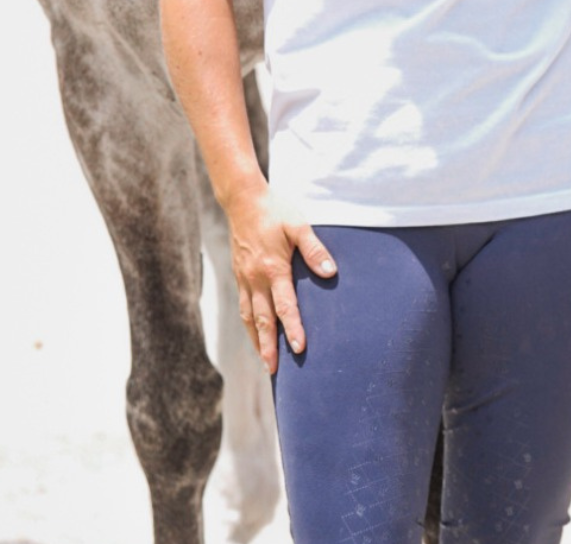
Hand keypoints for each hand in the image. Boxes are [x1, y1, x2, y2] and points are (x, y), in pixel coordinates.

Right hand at [226, 183, 336, 374]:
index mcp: (273, 268)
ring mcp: (245, 278)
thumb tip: (330, 272)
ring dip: (257, 340)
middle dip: (269, 346)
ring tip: (265, 362)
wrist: (243, 200)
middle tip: (275, 371)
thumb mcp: (298, 225)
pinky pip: (243, 305)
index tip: (299, 349)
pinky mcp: (239, 274)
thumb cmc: (275, 211)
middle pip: (263, 319)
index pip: (285, 306)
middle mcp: (256, 278)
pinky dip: (249, 323)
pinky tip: (254, 331)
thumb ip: (314, 249)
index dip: (293, 328)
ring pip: (250, 317)